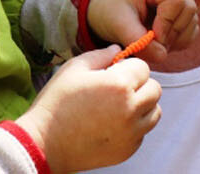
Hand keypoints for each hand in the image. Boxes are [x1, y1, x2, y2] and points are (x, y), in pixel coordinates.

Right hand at [17, 48, 160, 172]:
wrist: (44, 144)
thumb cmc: (56, 104)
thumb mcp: (73, 69)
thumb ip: (100, 55)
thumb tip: (117, 50)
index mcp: (119, 85)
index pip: (143, 67)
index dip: (129, 67)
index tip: (114, 72)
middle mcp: (131, 110)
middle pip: (155, 89)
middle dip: (139, 84)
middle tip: (117, 88)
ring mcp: (131, 133)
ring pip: (154, 112)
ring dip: (142, 105)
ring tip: (118, 106)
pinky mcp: (128, 150)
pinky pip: (143, 132)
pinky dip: (134, 126)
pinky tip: (112, 123)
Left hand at [87, 0, 198, 61]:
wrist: (108, 11)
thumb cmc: (110, 11)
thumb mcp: (118, 25)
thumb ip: (138, 41)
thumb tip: (162, 55)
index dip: (167, 23)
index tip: (151, 38)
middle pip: (188, 9)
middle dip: (171, 33)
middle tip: (151, 45)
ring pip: (192, 21)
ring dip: (175, 40)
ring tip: (152, 43)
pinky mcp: (184, 11)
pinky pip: (192, 30)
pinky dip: (178, 41)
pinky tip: (160, 41)